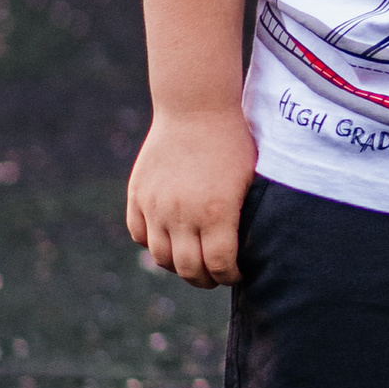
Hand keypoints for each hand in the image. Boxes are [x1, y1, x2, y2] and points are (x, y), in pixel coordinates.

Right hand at [126, 108, 256, 286]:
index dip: (230, 276)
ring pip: (161, 256)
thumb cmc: (232, 144)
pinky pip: (139, 234)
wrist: (196, 108)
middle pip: (188, 269)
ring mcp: (155, 205)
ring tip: (192, 260)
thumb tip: (249, 250)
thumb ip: (245, 218)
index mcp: (216, 213)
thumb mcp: (250, 181)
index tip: (237, 274)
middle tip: (214, 275)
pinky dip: (153, 243)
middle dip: (205, 279)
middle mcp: (181, 214)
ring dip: (178, 265)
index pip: (220, 265)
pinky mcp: (137, 194)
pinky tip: (170, 238)